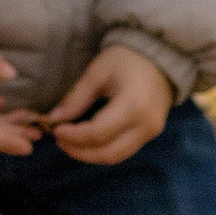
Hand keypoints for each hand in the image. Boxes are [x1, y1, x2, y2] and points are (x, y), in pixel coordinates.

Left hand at [44, 43, 172, 164]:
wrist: (160, 57)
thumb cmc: (127, 59)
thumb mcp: (98, 73)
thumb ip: (77, 98)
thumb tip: (55, 119)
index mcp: (133, 106)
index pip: (98, 133)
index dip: (73, 136)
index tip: (55, 129)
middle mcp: (145, 125)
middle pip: (108, 153)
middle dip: (80, 151)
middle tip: (60, 141)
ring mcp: (151, 133)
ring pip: (116, 157)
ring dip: (90, 155)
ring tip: (70, 143)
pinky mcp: (151, 135)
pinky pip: (124, 150)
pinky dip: (103, 150)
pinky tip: (88, 142)